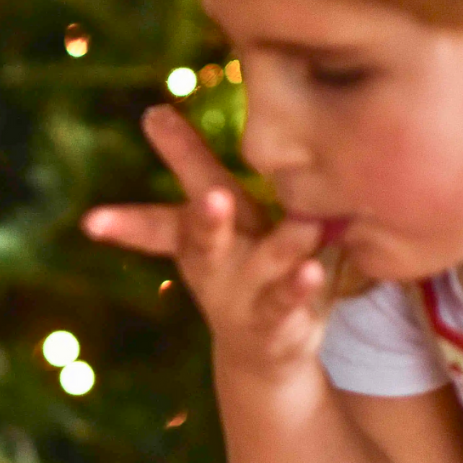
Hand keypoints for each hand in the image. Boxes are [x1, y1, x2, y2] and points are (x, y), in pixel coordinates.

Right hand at [82, 105, 330, 383]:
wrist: (262, 355)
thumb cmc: (251, 264)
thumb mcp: (232, 216)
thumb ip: (206, 173)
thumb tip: (170, 107)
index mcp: (203, 234)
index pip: (174, 200)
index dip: (162, 163)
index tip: (151, 121)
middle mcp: (215, 264)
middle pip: (203, 238)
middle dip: (206, 218)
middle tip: (212, 199)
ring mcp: (242, 297)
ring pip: (261, 267)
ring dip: (279, 249)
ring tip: (306, 227)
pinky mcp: (275, 324)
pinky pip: (287, 304)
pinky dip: (298, 288)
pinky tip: (312, 270)